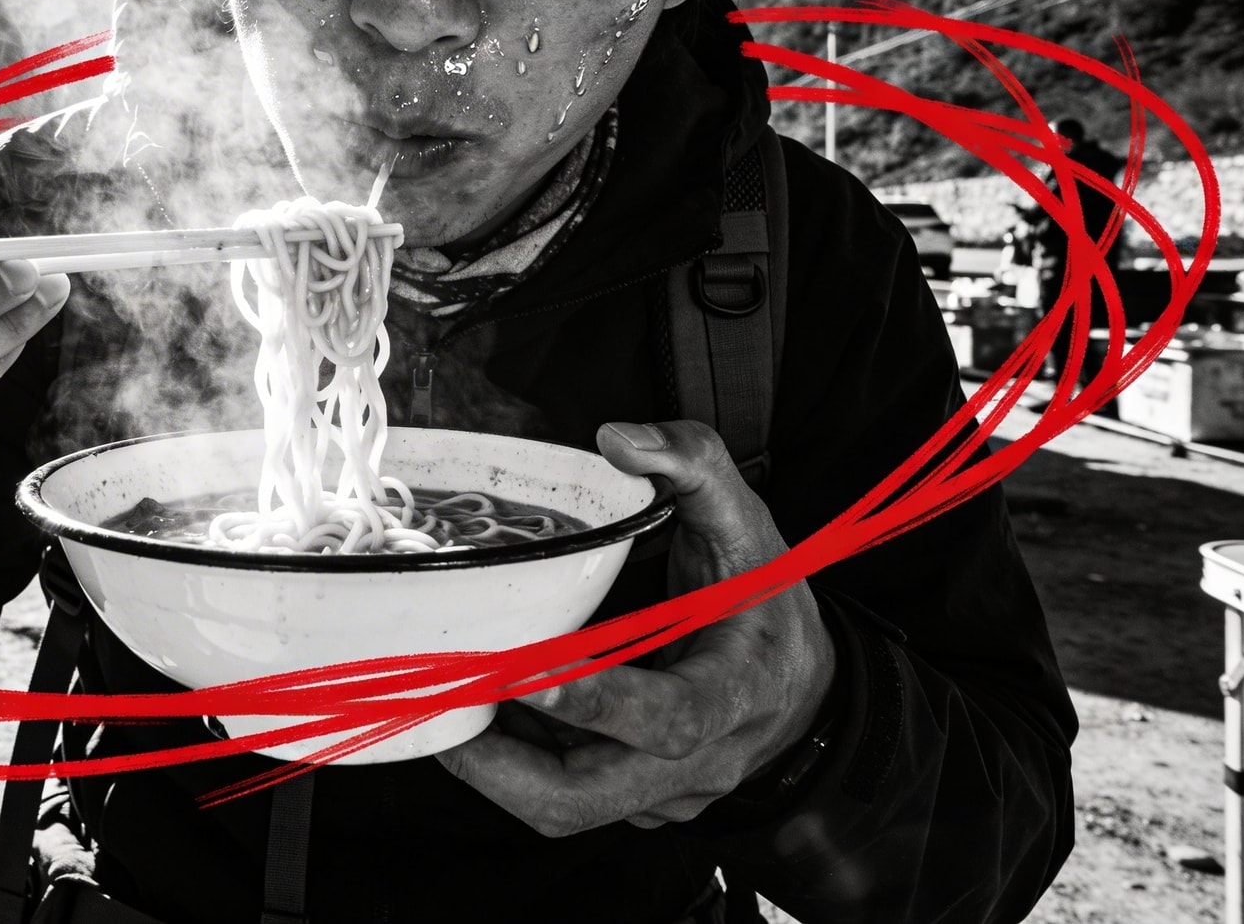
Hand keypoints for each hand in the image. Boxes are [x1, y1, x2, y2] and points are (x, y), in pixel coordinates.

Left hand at [435, 419, 835, 836]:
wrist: (803, 691)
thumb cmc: (769, 606)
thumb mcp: (750, 525)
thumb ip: (694, 465)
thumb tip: (618, 438)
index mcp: (734, 694)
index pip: (664, 717)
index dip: (592, 699)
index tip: (523, 669)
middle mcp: (697, 762)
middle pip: (588, 797)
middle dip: (502, 766)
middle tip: (440, 704)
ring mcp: (662, 794)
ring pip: (563, 806)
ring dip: (494, 764)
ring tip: (439, 703)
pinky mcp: (634, 802)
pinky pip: (565, 794)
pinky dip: (516, 758)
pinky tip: (482, 707)